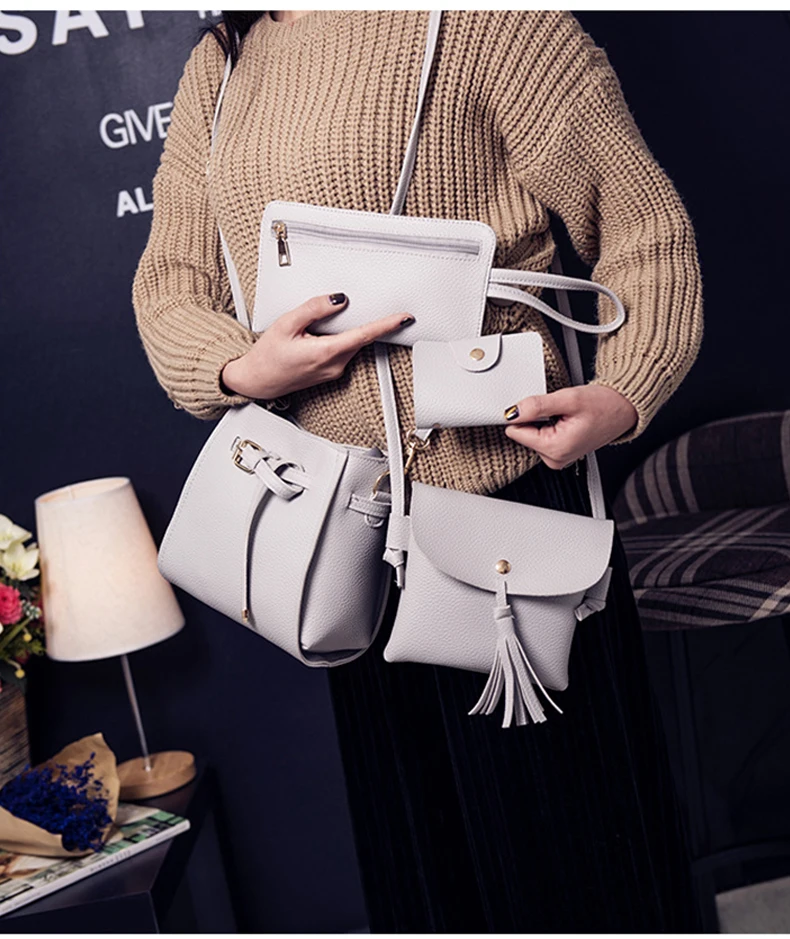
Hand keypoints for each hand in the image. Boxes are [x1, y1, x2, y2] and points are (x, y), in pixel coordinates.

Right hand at [221, 293, 413, 399]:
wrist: (258, 380)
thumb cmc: (268, 356)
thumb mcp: (287, 323)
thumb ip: (314, 309)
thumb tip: (340, 299)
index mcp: (325, 353)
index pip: (364, 335)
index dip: (386, 325)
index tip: (404, 318)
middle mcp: (334, 366)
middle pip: (358, 337)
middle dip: (357, 321)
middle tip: (341, 311)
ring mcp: (334, 372)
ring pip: (351, 344)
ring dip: (343, 331)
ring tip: (314, 329)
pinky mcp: (332, 373)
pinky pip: (343, 351)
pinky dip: (338, 340)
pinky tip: (317, 338)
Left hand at [503, 385, 637, 469]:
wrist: (624, 409)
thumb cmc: (604, 405)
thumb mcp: (569, 399)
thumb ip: (537, 406)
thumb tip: (513, 412)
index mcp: (555, 449)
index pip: (516, 432)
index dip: (522, 414)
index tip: (534, 406)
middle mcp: (555, 459)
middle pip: (524, 434)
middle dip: (536, 418)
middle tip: (557, 410)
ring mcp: (558, 458)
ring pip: (532, 435)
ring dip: (544, 421)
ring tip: (564, 415)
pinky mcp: (560, 453)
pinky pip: (542, 437)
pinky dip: (550, 425)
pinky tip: (565, 420)